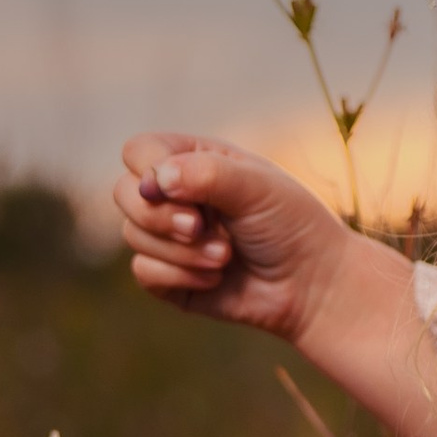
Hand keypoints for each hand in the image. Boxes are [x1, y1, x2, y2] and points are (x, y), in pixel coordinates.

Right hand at [113, 132, 347, 341]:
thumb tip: (155, 181)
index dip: (150, 171)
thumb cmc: (291, 225)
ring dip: (182, 251)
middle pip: (124, 193)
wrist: (312, 284)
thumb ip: (207, 174)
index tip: (190, 195)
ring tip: (226, 256)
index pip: (139, 151)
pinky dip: (180, 275)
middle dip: (161, 216)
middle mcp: (175, 195)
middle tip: (201, 228)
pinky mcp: (167, 276)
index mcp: (194, 160)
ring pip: (133, 235)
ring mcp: (168, 237)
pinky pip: (144, 271)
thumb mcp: (257, 187)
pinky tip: (216, 277)